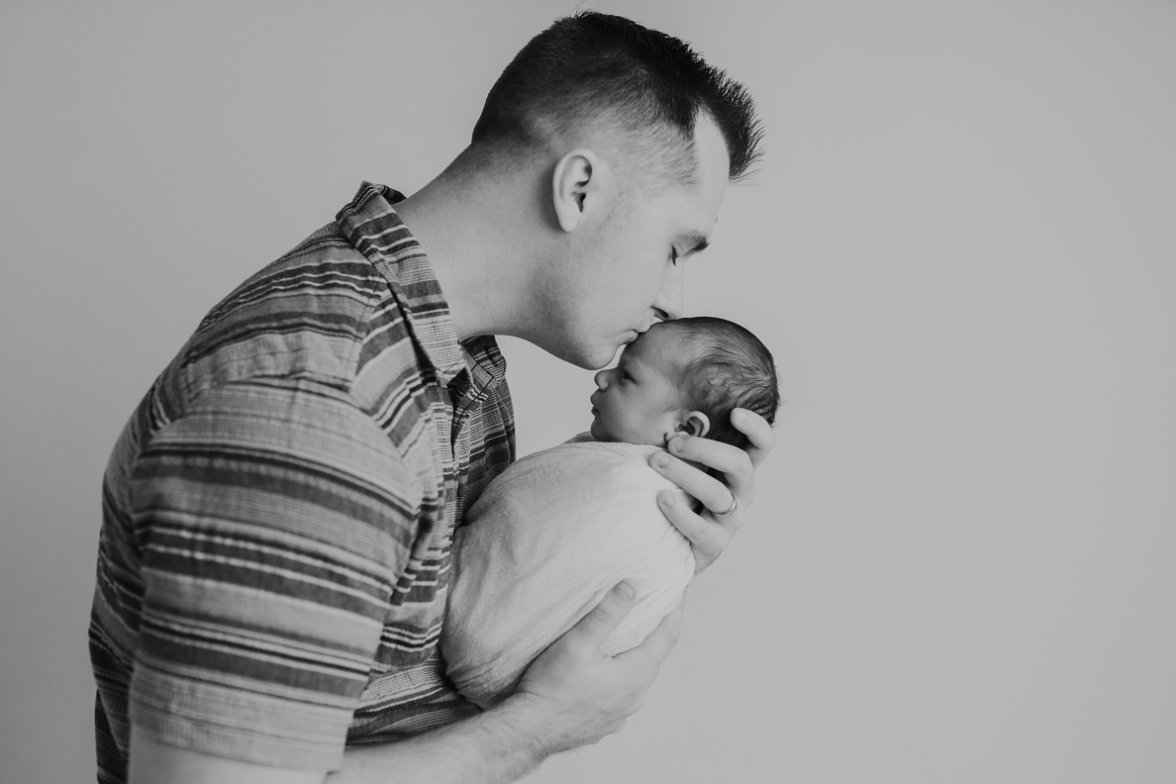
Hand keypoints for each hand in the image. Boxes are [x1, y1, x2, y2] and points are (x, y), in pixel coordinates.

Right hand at [511, 582, 683, 752]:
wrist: (527, 732)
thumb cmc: (550, 688)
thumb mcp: (577, 644)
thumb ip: (606, 614)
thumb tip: (631, 586)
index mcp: (635, 676)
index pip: (667, 636)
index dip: (674, 611)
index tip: (679, 590)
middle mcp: (635, 698)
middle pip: (655, 656)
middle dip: (657, 630)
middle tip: (655, 605)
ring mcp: (621, 714)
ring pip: (639, 676)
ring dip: (638, 653)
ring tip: (631, 632)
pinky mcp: (605, 722)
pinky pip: (623, 693)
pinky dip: (622, 674)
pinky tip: (608, 667)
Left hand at [649, 407, 774, 572]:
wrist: (661, 544)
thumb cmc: (670, 489)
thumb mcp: (678, 461)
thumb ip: (673, 435)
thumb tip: (645, 394)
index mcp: (736, 469)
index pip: (761, 445)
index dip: (756, 427)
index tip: (735, 412)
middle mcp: (740, 492)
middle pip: (739, 464)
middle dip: (705, 449)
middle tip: (672, 443)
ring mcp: (730, 521)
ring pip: (717, 494)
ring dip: (685, 474)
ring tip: (655, 462)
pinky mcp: (713, 546)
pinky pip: (700, 529)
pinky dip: (680, 512)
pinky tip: (661, 498)